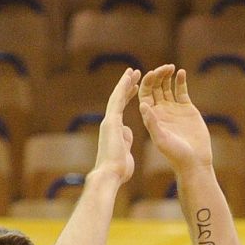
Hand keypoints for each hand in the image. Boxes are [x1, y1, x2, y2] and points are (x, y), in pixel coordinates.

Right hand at [93, 68, 137, 183]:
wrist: (110, 173)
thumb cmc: (119, 168)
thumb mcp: (124, 151)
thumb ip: (125, 139)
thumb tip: (127, 131)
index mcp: (114, 129)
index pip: (122, 109)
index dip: (128, 97)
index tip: (135, 89)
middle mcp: (110, 122)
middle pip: (119, 100)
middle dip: (127, 86)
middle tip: (134, 74)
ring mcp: (109, 120)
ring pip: (117, 97)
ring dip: (125, 83)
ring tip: (133, 71)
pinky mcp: (111, 121)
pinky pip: (118, 101)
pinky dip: (123, 89)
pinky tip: (129, 79)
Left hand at [136, 65, 211, 172]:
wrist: (195, 161)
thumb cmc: (176, 154)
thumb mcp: (161, 139)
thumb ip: (152, 122)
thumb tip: (142, 105)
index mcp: (151, 115)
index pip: (145, 93)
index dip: (146, 82)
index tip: (151, 73)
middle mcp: (160, 110)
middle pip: (155, 87)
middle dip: (158, 76)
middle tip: (164, 68)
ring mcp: (173, 108)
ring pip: (167, 86)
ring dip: (167, 75)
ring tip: (171, 68)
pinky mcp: (187, 108)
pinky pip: (181, 91)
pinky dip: (180, 81)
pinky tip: (181, 73)